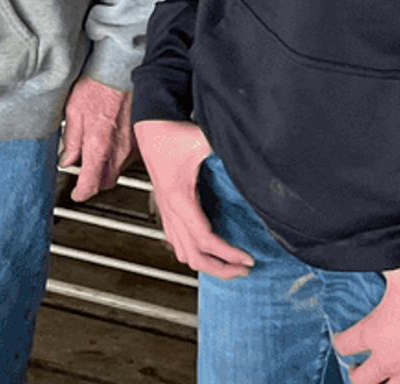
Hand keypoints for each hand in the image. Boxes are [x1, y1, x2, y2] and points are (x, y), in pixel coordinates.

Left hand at [55, 77, 134, 200]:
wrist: (120, 71)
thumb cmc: (97, 87)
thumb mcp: (73, 113)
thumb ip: (70, 141)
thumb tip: (67, 160)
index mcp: (98, 146)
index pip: (91, 184)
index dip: (81, 193)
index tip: (76, 193)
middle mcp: (118, 150)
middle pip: (106, 181)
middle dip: (94, 182)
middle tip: (84, 174)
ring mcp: (132, 146)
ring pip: (119, 170)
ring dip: (107, 169)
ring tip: (97, 154)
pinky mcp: (140, 138)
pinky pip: (129, 157)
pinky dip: (119, 156)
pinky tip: (111, 142)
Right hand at [131, 119, 252, 277]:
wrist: (151, 129)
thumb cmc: (172, 134)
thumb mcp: (202, 140)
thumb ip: (224, 149)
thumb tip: (247, 157)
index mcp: (180, 199)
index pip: (206, 239)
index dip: (228, 254)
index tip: (248, 260)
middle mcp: (171, 211)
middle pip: (194, 256)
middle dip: (221, 269)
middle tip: (244, 270)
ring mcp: (167, 213)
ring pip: (183, 253)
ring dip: (207, 265)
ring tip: (230, 266)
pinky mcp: (167, 210)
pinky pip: (177, 243)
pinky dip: (194, 254)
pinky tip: (208, 251)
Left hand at [334, 265, 399, 383]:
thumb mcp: (398, 270)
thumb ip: (382, 264)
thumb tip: (368, 244)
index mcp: (374, 332)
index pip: (345, 345)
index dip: (341, 342)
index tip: (343, 340)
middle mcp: (387, 359)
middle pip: (359, 380)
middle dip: (357, 373)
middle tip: (359, 368)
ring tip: (383, 381)